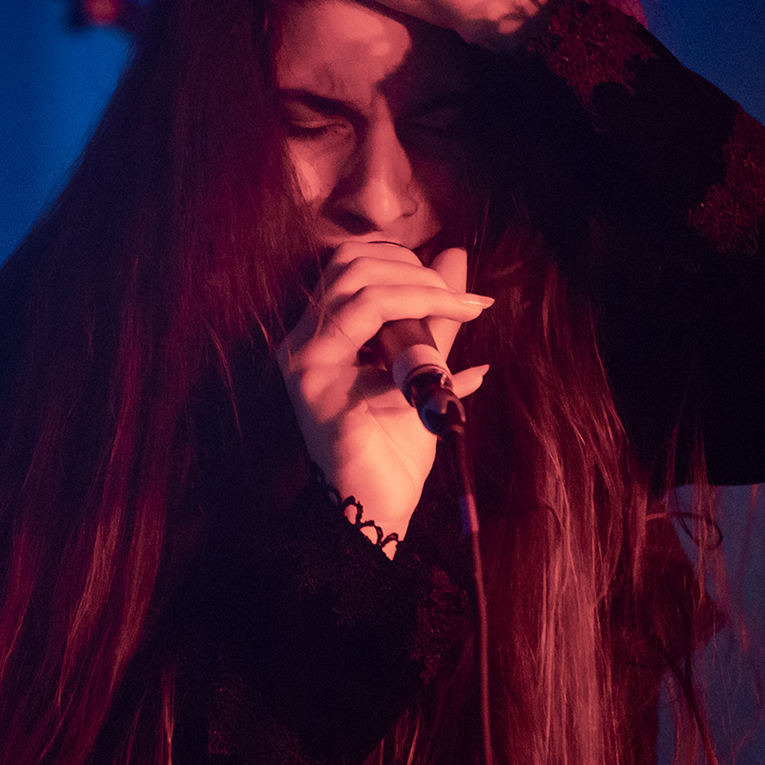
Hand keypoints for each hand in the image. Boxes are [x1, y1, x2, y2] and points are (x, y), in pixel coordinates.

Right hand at [278, 242, 490, 549]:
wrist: (379, 506)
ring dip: (422, 299)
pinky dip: (426, 368)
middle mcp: (303, 346)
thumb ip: (432, 314)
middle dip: (417, 274)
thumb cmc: (394, 441)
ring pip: (361, 299)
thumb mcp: (421, 365)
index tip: (456, 286)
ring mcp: (309, 375)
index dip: (404, 259)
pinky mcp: (325, 407)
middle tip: (462, 302)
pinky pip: (380, 367)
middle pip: (352, 269)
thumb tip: (454, 258)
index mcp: (319, 333)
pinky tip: (457, 381)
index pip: (350, 262)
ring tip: (461, 317)